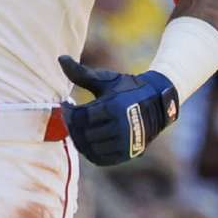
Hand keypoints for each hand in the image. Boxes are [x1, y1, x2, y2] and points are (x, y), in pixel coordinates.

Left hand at [59, 56, 179, 166]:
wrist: (157, 102)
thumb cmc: (126, 88)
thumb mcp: (105, 79)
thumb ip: (81, 73)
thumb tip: (60, 58)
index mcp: (114, 107)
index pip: (80, 117)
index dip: (67, 112)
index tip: (66, 106)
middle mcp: (121, 127)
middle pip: (83, 134)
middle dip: (72, 126)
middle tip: (70, 119)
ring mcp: (125, 142)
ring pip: (90, 148)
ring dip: (79, 139)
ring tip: (79, 128)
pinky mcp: (127, 154)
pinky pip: (100, 158)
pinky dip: (90, 152)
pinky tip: (88, 139)